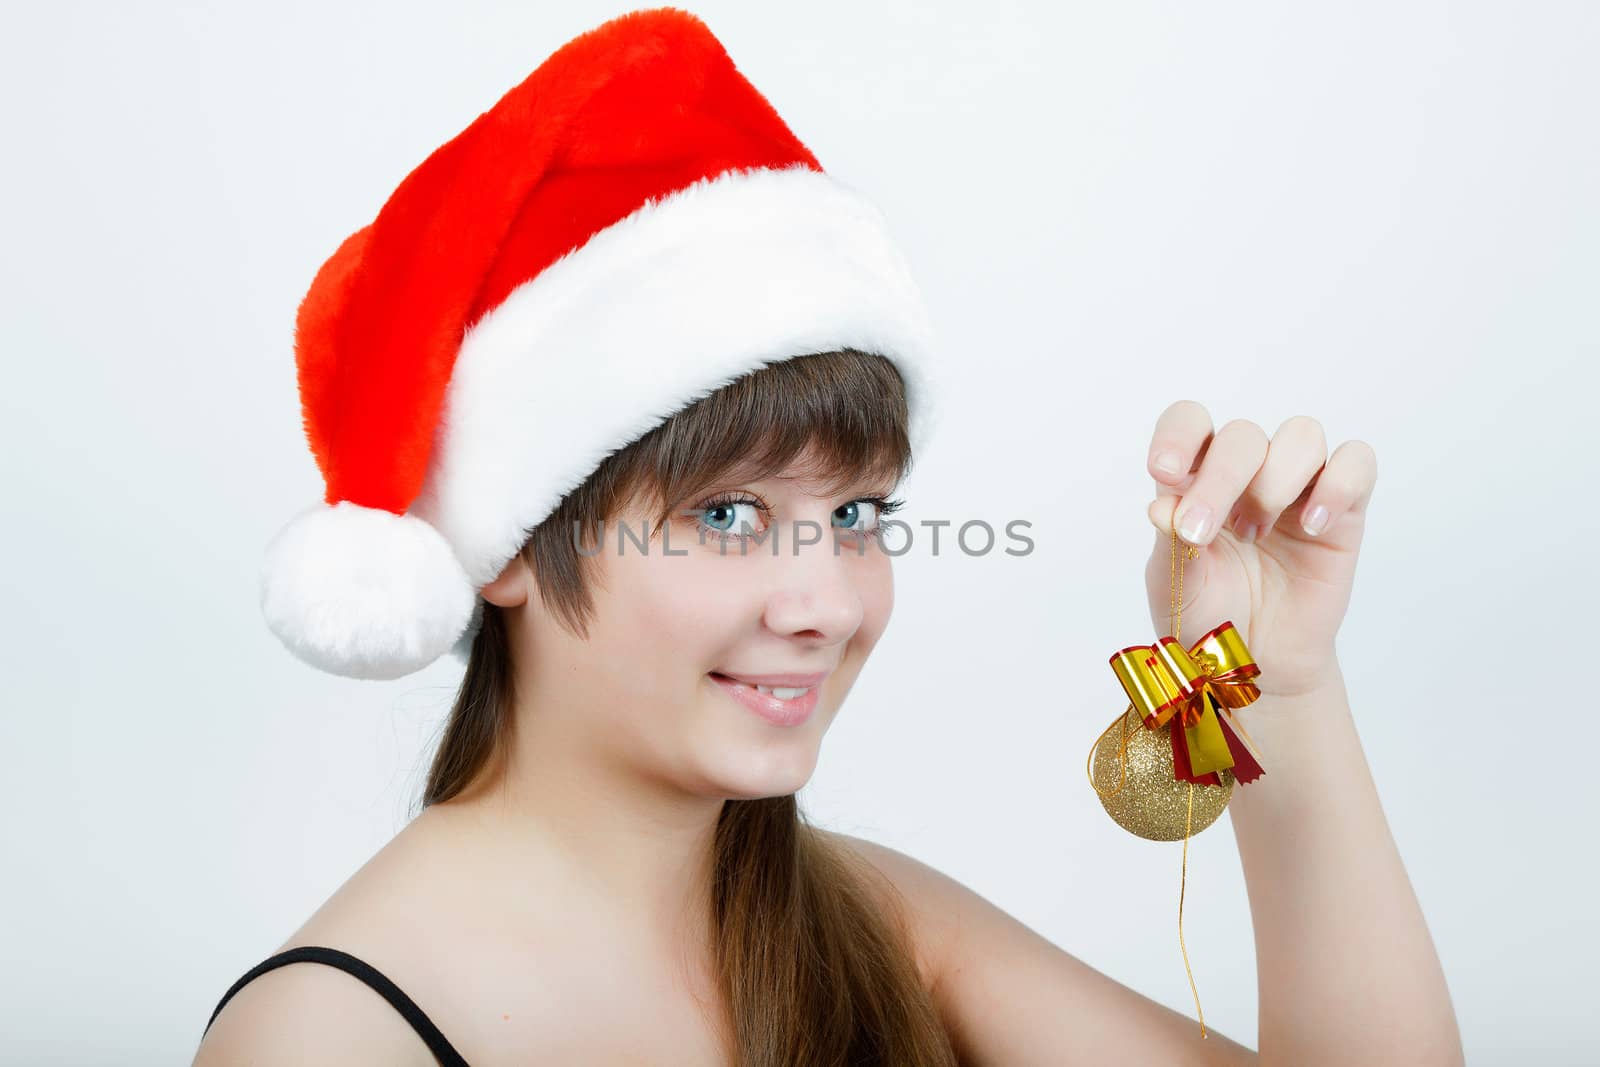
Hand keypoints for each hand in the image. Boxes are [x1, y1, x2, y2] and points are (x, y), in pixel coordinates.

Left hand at [1142, 401, 1377, 698]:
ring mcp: (1297, 487)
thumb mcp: (1176, 585)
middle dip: (1221, 478)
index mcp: (1194, 479)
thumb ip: (1171, 543)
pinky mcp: (1343, 511)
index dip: (1177, 435)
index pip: (1189, 422)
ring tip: (1257, 533)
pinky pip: (1356, 463)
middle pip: (1242, 435)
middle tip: (1203, 531)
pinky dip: (1337, 486)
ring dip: (1276, 479)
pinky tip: (1312, 526)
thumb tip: (1161, 506)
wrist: (1254, 664)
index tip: (1164, 472)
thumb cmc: (1207, 616)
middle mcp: (1245, 473)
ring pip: (1302, 435)